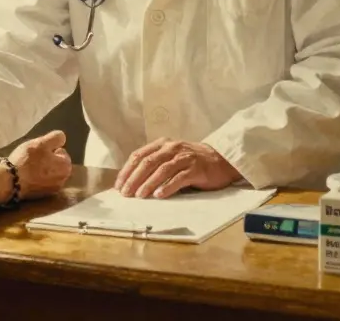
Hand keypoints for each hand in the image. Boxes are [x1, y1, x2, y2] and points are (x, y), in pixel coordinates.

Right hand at [7, 130, 72, 199]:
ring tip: (28, 167)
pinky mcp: (42, 196)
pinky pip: (41, 182)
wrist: (11, 181)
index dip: (49, 149)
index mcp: (66, 167)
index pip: (61, 151)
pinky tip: (26, 177)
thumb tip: (62, 139)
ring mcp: (53, 190)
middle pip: (55, 163)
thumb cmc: (27, 160)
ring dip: (41, 169)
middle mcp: (63, 180)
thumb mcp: (42, 142)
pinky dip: (36, 179)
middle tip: (32, 158)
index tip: (38, 151)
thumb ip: (56, 137)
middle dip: (46, 160)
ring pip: (48, 173)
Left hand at [114, 138, 240, 198]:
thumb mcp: (171, 157)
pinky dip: (167, 187)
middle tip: (126, 193)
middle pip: (148, 162)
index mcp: (162, 144)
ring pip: (162, 170)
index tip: (118, 185)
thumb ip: (155, 164)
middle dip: (134, 178)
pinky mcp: (196, 169)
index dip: (127, 170)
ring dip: (148, 183)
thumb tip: (132, 182)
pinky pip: (179, 178)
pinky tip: (159, 195)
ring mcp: (184, 158)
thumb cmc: (191, 162)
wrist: (221, 160)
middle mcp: (172, 148)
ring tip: (140, 195)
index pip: (139, 155)